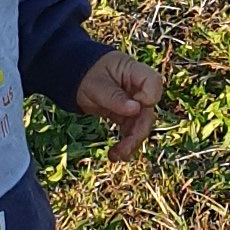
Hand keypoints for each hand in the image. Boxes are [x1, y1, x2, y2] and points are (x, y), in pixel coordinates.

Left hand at [74, 45, 163, 162]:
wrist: (77, 77)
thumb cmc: (87, 74)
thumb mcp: (96, 85)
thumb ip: (115, 97)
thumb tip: (135, 109)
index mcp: (134, 72)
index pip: (153, 83)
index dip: (148, 97)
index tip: (135, 105)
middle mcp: (138, 89)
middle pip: (148, 111)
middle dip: (138, 131)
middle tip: (125, 148)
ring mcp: (134, 103)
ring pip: (141, 125)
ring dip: (131, 142)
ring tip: (117, 156)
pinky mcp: (127, 115)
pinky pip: (130, 131)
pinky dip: (124, 144)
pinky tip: (114, 155)